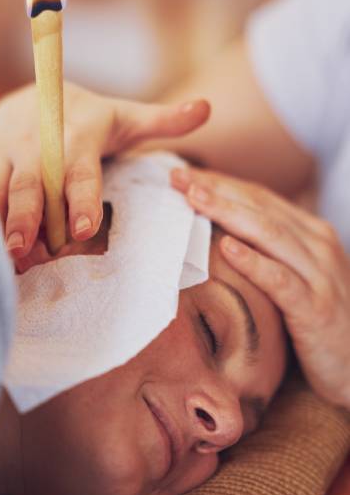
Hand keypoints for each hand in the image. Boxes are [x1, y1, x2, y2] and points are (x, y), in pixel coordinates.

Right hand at [0, 81, 208, 256]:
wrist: (29, 100)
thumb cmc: (86, 120)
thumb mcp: (125, 117)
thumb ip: (163, 120)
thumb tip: (206, 108)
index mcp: (74, 135)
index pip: (78, 170)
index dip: (81, 198)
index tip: (84, 229)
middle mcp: (35, 144)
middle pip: (30, 184)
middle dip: (27, 217)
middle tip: (25, 250)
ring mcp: (4, 153)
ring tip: (4, 257)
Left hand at [171, 167, 349, 408]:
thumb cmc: (316, 321)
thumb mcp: (292, 277)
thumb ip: (263, 252)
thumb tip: (210, 234)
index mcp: (309, 233)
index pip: (258, 197)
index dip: (219, 182)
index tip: (181, 173)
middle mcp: (317, 245)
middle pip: (259, 207)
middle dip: (216, 189)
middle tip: (176, 176)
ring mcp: (319, 276)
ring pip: (269, 233)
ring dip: (228, 212)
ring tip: (193, 198)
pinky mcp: (317, 310)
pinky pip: (282, 281)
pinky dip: (254, 262)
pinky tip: (227, 248)